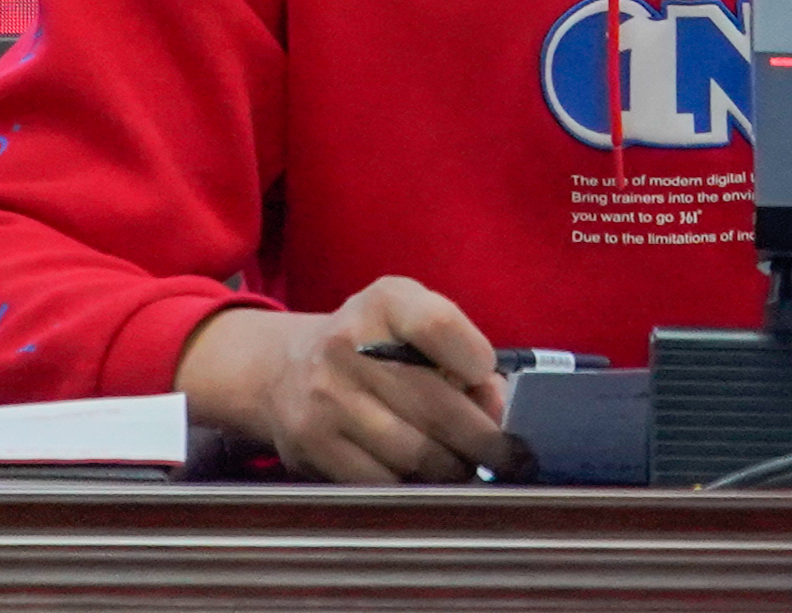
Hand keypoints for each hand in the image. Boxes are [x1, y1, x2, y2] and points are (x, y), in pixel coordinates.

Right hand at [174, 275, 514, 482]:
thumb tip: (496, 406)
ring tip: (466, 469)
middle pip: (437, 406)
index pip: (438, 326)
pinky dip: (413, 488)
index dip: (475, 361)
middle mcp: (347, 345)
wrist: (282, 370)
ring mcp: (326, 399)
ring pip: (415, 455)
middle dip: (484, 441)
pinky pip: (382, 483)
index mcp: (384, 302)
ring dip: (452, 471)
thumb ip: (462, 350)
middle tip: (508, 458)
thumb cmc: (372, 345)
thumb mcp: (413, 321)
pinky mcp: (311, 446)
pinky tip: (424, 481)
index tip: (488, 384)